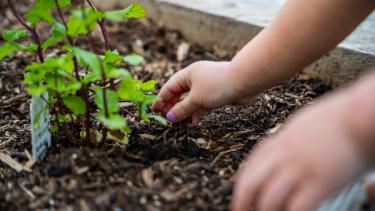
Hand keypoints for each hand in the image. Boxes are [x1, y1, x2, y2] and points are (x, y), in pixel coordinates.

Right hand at [152, 61, 252, 123]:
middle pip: (179, 94)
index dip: (161, 99)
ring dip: (184, 111)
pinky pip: (202, 105)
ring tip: (176, 122)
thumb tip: (169, 117)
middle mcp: (196, 79)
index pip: (170, 87)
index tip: (154, 111)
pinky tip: (192, 122)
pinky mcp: (216, 95)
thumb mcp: (196, 99)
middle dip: (172, 106)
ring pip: (191, 100)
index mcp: (188, 74)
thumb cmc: (218, 86)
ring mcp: (207, 87)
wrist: (244, 82)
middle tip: (163, 118)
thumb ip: (182, 109)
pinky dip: (197, 113)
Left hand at [231, 88, 371, 210]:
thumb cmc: (338, 118)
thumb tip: (284, 150)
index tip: (239, 193)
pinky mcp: (321, 182)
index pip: (252, 163)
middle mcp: (285, 155)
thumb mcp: (304, 123)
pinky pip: (297, 207)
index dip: (241, 181)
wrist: (361, 115)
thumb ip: (290, 138)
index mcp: (281, 140)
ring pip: (270, 198)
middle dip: (241, 200)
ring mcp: (301, 168)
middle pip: (252, 181)